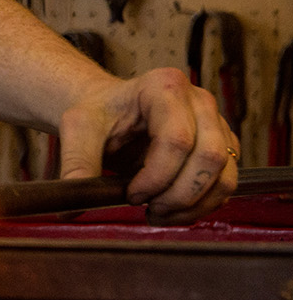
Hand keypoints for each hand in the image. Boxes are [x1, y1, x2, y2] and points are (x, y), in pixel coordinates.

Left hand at [57, 67, 237, 223]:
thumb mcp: (79, 130)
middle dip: (178, 195)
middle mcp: (199, 101)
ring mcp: (217, 124)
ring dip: (192, 205)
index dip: (157, 177)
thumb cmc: (98, 114)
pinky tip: (171, 209)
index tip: (131, 194)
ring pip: (224, 176)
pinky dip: (202, 206)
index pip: (176, 140)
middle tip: (148, 208)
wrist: (111, 112)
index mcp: (165, 86)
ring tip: (158, 212)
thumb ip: (77, 164)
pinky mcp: (223, 147)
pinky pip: (226, 184)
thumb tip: (72, 208)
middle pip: (208, 158)